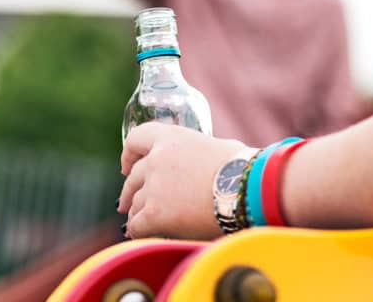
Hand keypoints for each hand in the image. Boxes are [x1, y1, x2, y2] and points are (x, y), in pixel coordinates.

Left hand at [117, 123, 248, 239]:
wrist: (245, 189)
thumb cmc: (242, 169)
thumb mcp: (217, 147)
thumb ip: (199, 153)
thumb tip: (206, 162)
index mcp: (170, 138)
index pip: (136, 139)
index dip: (128, 154)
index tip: (126, 167)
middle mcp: (156, 159)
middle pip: (133, 178)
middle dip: (130, 192)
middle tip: (127, 203)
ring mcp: (154, 187)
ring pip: (134, 203)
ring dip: (137, 213)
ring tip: (141, 223)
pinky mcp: (155, 213)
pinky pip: (136, 226)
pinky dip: (139, 231)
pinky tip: (144, 235)